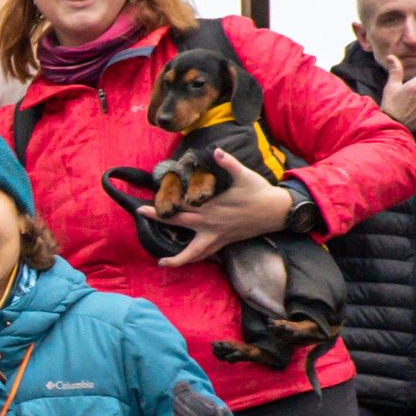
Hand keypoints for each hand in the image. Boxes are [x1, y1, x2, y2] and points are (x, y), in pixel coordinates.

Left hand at [159, 151, 295, 264]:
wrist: (276, 211)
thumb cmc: (259, 192)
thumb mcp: (244, 174)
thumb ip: (228, 163)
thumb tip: (217, 150)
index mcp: (211, 205)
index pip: (184, 201)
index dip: (167, 196)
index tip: (152, 192)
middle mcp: (209, 222)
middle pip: (178, 220)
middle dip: (158, 216)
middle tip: (139, 211)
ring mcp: (215, 234)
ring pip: (191, 250)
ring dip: (176, 257)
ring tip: (161, 261)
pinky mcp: (222, 242)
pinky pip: (204, 255)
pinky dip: (193, 260)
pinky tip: (183, 264)